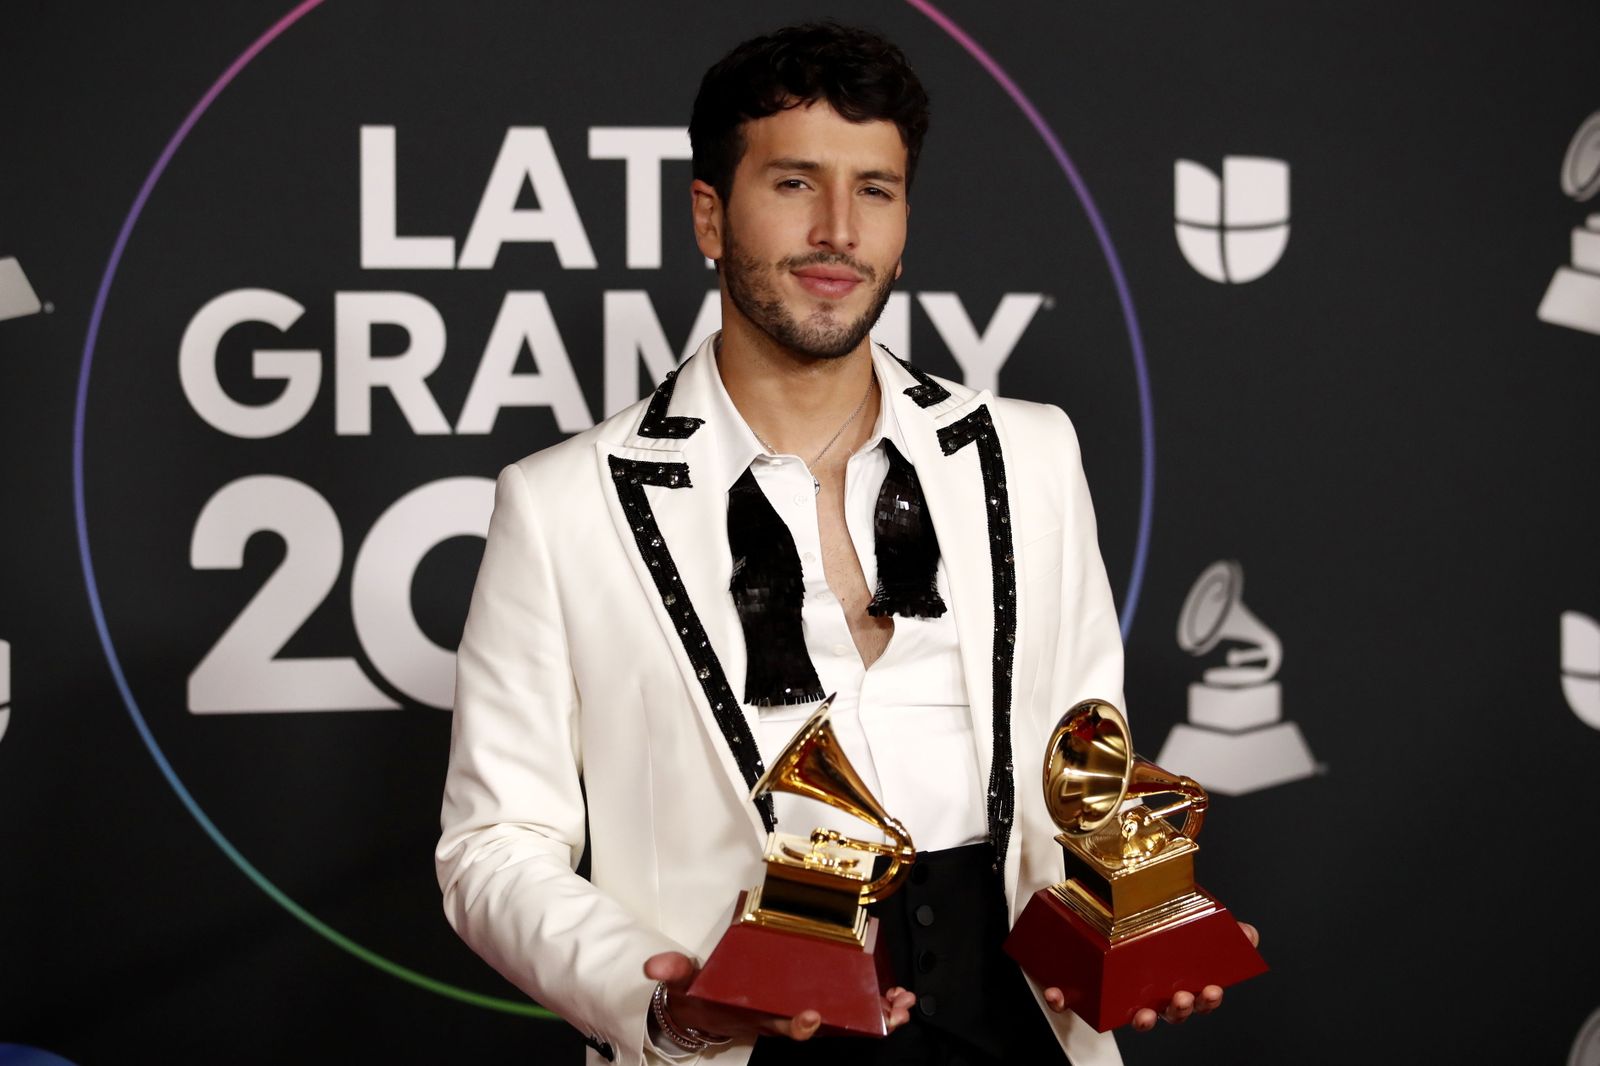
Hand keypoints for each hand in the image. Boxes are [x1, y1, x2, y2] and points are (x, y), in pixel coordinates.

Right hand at [644, 951, 915, 1041]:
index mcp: (758, 1015)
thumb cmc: (703, 995)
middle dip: (864, 1020)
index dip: (799, 1025)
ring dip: (880, 1014)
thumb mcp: (685, 984)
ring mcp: (804, 1012)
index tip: (814, 1016)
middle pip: (830, 1026)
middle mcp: (787, 1017)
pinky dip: (875, 1005)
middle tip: (893, 1009)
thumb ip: (673, 973)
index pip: (781, 1024)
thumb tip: (654, 966)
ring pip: (848, 1021)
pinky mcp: (815, 1003)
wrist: (708, 1009)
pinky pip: (850, 1009)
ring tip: (906, 1004)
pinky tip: (898, 997)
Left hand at [1041, 921, 1259, 1032]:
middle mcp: (1146, 992)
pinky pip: (1070, 1000)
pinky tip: (1059, 995)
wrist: (1091, 914)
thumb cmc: (1144, 929)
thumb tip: (1249, 934)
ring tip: (1144, 1013)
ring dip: (1141, 1020)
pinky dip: (1063, 999)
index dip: (1208, 999)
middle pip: (1169, 1013)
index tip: (1212, 990)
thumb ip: (1216, 927)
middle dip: (1179, 1011)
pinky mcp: (1081, 988)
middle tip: (1181, 998)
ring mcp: (1115, 994)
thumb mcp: (1182, 921)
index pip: (1197, 997)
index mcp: (1172, 979)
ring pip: (1129, 1016)